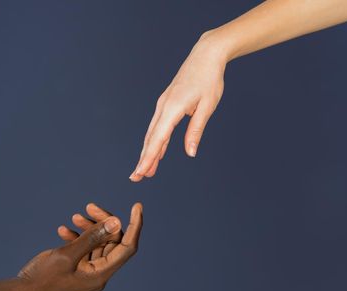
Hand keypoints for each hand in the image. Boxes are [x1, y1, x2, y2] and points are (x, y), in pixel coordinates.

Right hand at [17, 203, 142, 290]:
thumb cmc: (43, 278)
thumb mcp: (68, 255)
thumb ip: (92, 237)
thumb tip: (116, 222)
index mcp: (101, 274)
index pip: (127, 247)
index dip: (134, 226)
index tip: (137, 207)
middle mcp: (98, 273)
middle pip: (111, 241)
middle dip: (102, 222)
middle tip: (89, 206)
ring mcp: (87, 271)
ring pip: (97, 243)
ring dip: (88, 227)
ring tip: (75, 215)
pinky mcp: (76, 268)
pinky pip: (84, 249)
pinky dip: (76, 237)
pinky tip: (63, 229)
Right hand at [130, 33, 225, 180]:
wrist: (206, 55)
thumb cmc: (209, 79)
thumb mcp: (207, 106)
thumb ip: (196, 130)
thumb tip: (190, 153)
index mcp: (173, 107)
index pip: (158, 138)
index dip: (149, 157)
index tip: (141, 172)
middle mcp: (164, 106)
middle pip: (151, 138)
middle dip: (144, 159)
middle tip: (136, 178)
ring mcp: (164, 104)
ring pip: (153, 133)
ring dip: (149, 152)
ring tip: (146, 171)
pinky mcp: (167, 104)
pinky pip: (159, 126)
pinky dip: (157, 141)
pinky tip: (157, 153)